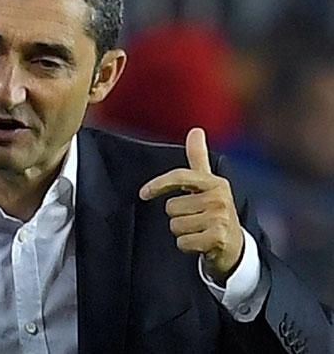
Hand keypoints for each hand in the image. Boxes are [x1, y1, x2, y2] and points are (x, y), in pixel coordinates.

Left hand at [139, 127, 243, 282]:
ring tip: (198, 230)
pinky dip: (186, 245)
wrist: (234, 246)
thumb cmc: (214, 211)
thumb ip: (198, 157)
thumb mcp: (208, 184)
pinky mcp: (217, 238)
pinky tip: (200, 243)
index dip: (159, 184)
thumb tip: (196, 130)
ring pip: (175, 225)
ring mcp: (220, 219)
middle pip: (172, 207)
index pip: (180, 177)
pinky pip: (182, 242)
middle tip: (195, 219)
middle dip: (177, 216)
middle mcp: (219, 198)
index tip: (143, 193)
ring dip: (182, 232)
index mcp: (215, 183)